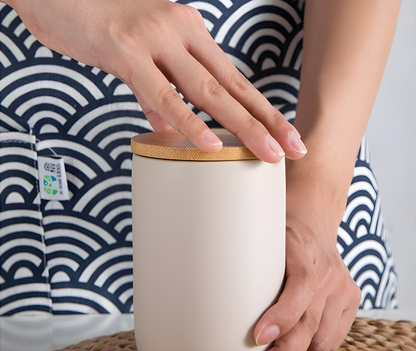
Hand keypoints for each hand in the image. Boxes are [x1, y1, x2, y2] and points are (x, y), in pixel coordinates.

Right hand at [10, 0, 305, 162]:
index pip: (236, 80)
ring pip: (207, 91)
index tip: (287, 135)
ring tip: (266, 153)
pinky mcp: (125, 51)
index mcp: (190, 35)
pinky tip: (206, 143)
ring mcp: (155, 41)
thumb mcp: (141, 56)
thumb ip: (158, 91)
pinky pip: (161, 93)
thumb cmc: (100, 21)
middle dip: (268, 122)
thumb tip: (168, 124)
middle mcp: (181, 34)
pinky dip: (185, 120)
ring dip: (241, 126)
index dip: (264, 110)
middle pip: (234, 87)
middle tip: (294, 148)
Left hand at [247, 214, 360, 350]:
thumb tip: (214, 298)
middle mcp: (328, 270)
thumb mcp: (261, 238)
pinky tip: (294, 345)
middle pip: (309, 323)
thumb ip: (248, 263)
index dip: (281, 315)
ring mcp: (343, 287)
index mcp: (302, 249)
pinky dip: (311, 348)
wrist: (313, 223)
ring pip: (321, 339)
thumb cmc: (279, 235)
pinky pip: (332, 339)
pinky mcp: (351, 301)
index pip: (299, 286)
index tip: (257, 337)